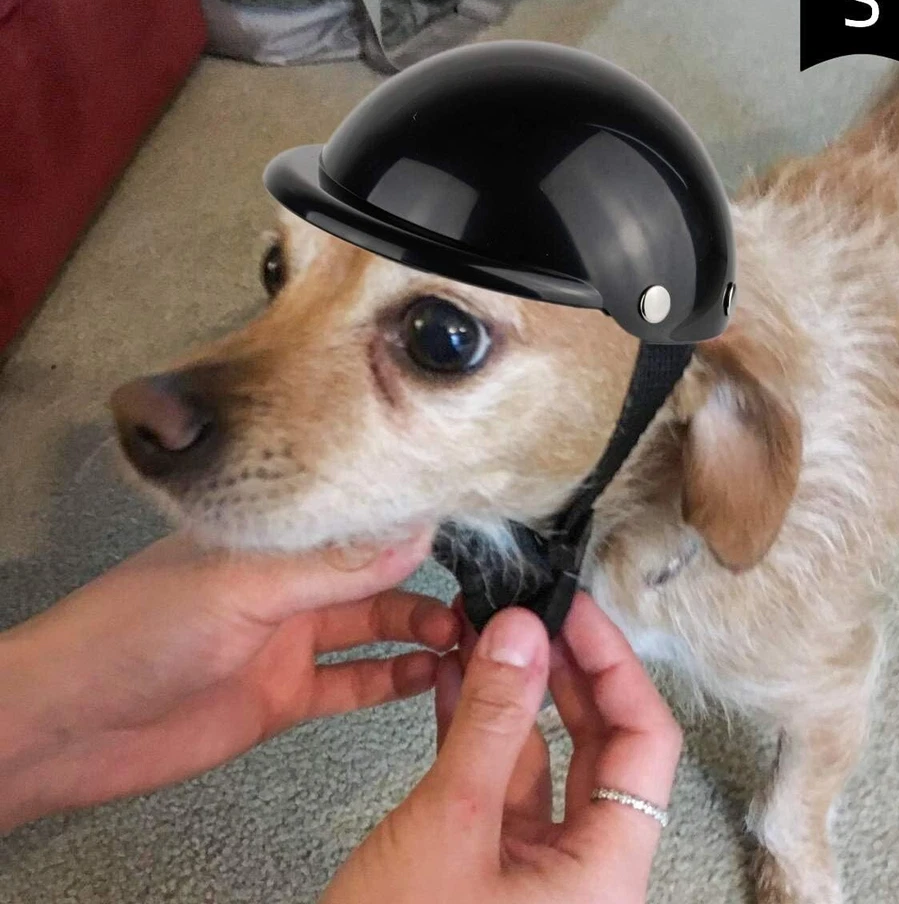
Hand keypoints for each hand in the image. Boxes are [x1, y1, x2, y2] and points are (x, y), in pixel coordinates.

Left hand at [0, 530, 456, 830]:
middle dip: (426, 585)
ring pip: (370, 629)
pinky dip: (389, 681)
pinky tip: (427, 676)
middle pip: (373, 579)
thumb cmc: (138, 631)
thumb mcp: (243, 586)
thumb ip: (333, 566)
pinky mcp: (283, 695)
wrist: (72, 724)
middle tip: (480, 600)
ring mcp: (287, 640)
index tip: (468, 533)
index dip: (410, 526)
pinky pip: (350, 683)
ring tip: (465, 638)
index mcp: (273, 539)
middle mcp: (286, 584)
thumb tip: (418, 532)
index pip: (356, 522)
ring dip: (417, 633)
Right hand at [323, 592, 681, 903]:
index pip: (644, 741)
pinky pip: (497, 782)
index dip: (615, 664)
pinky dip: (476, 729)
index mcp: (607, 870)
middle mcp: (584, 867)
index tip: (573, 609)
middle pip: (599, 745)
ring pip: (542, 758)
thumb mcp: (452, 824)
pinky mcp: (488, 865)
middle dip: (561, 670)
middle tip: (526, 610)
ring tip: (482, 630)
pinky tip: (454, 680)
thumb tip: (522, 629)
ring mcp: (534, 867)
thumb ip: (492, 722)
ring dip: (511, 693)